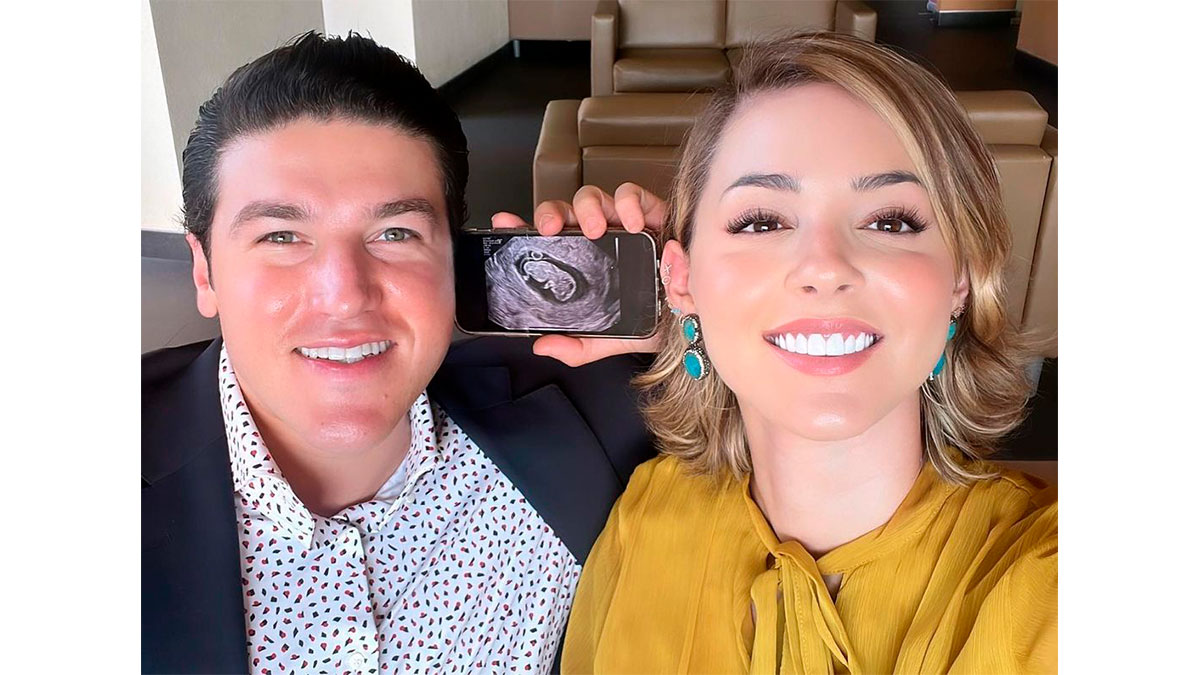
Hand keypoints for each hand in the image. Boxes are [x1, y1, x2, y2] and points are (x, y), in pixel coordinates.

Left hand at [491, 183, 668, 365]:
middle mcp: (599, 238)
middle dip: (552, 213)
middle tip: (551, 230)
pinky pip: (632, 194)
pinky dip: (628, 202)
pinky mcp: (651, 211)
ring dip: (588, 208)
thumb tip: (543, 345)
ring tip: (595, 230)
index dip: (522, 228)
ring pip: (593, 197)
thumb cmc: (657, 319)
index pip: (547, 239)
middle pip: (565, 211)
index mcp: (583, 262)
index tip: (503, 223)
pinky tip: (632, 223)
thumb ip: (580, 345)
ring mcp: (622, 222)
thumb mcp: (614, 338)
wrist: (697, 315)